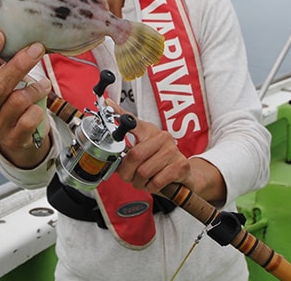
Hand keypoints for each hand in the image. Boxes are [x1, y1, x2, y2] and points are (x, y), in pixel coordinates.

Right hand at [0, 30, 51, 167]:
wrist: (13, 136)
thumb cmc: (4, 100)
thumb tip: (4, 27)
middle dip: (19, 65)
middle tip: (37, 48)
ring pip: (17, 102)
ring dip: (35, 88)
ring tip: (44, 84)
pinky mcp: (12, 140)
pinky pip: (29, 120)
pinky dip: (37, 109)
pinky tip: (39, 106)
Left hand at [109, 101, 226, 204]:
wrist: (184, 175)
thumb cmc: (159, 163)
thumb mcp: (142, 152)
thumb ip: (125, 147)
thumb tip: (109, 137)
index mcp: (149, 131)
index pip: (132, 122)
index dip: (119, 114)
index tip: (107, 104)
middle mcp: (162, 137)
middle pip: (135, 155)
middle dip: (127, 172)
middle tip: (128, 176)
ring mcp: (172, 150)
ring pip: (143, 172)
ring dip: (139, 182)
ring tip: (143, 180)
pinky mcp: (180, 165)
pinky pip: (156, 182)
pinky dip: (151, 187)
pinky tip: (154, 183)